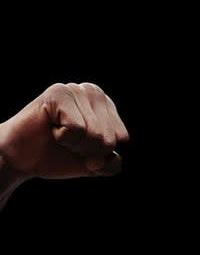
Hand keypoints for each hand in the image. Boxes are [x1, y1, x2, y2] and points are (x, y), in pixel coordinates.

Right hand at [0, 83, 128, 180]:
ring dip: (74, 144)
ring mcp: (74, 89)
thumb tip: (102, 158)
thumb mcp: (94, 165)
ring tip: (58, 135)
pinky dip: (63, 137)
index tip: (80, 144)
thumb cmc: (59, 156)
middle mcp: (93, 92)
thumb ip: (111, 164)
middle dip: (87, 149)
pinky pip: (76, 128)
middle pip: (109, 137)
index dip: (99, 151)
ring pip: (94, 134)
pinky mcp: (58, 93)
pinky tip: (50, 128)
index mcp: (106, 105)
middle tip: (67, 142)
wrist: (22, 159)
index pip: (121, 137)